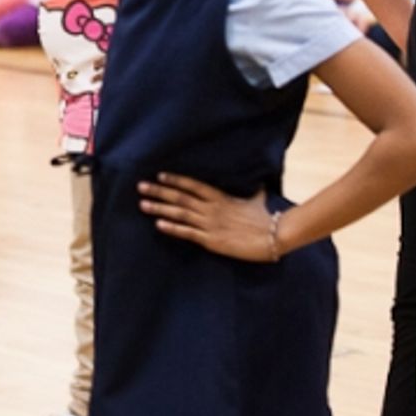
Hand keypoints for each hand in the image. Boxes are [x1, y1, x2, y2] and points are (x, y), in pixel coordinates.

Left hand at [138, 172, 277, 262]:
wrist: (275, 235)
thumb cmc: (266, 218)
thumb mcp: (257, 199)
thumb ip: (253, 190)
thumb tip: (260, 181)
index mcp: (220, 197)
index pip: (193, 185)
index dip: (176, 180)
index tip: (159, 175)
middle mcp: (212, 208)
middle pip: (180, 197)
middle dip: (159, 192)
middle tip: (140, 187)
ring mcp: (210, 224)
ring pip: (180, 214)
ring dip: (160, 209)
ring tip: (142, 205)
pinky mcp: (212, 241)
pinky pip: (188, 233)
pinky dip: (172, 228)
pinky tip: (158, 225)